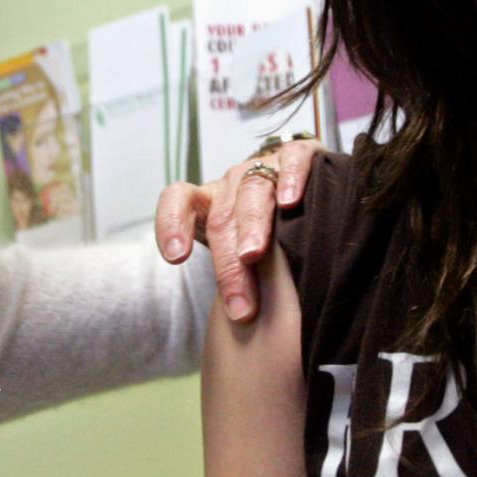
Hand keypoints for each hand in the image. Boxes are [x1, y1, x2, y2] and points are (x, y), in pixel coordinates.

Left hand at [154, 136, 323, 323]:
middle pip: (222, 218)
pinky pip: (291, 160)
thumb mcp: (242, 253)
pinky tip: (291, 201)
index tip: (175, 257)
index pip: (178, 201)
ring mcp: (264, 167)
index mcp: (209, 202)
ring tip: (252, 255)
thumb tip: (240, 323)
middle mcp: (232, 183)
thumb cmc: (267, 232)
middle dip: (228, 265)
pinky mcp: (299, 153)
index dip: (171, 224)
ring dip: (251, 226)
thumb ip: (233, 273)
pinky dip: (290, 178)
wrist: (304, 191)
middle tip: (240, 306)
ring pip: (251, 192)